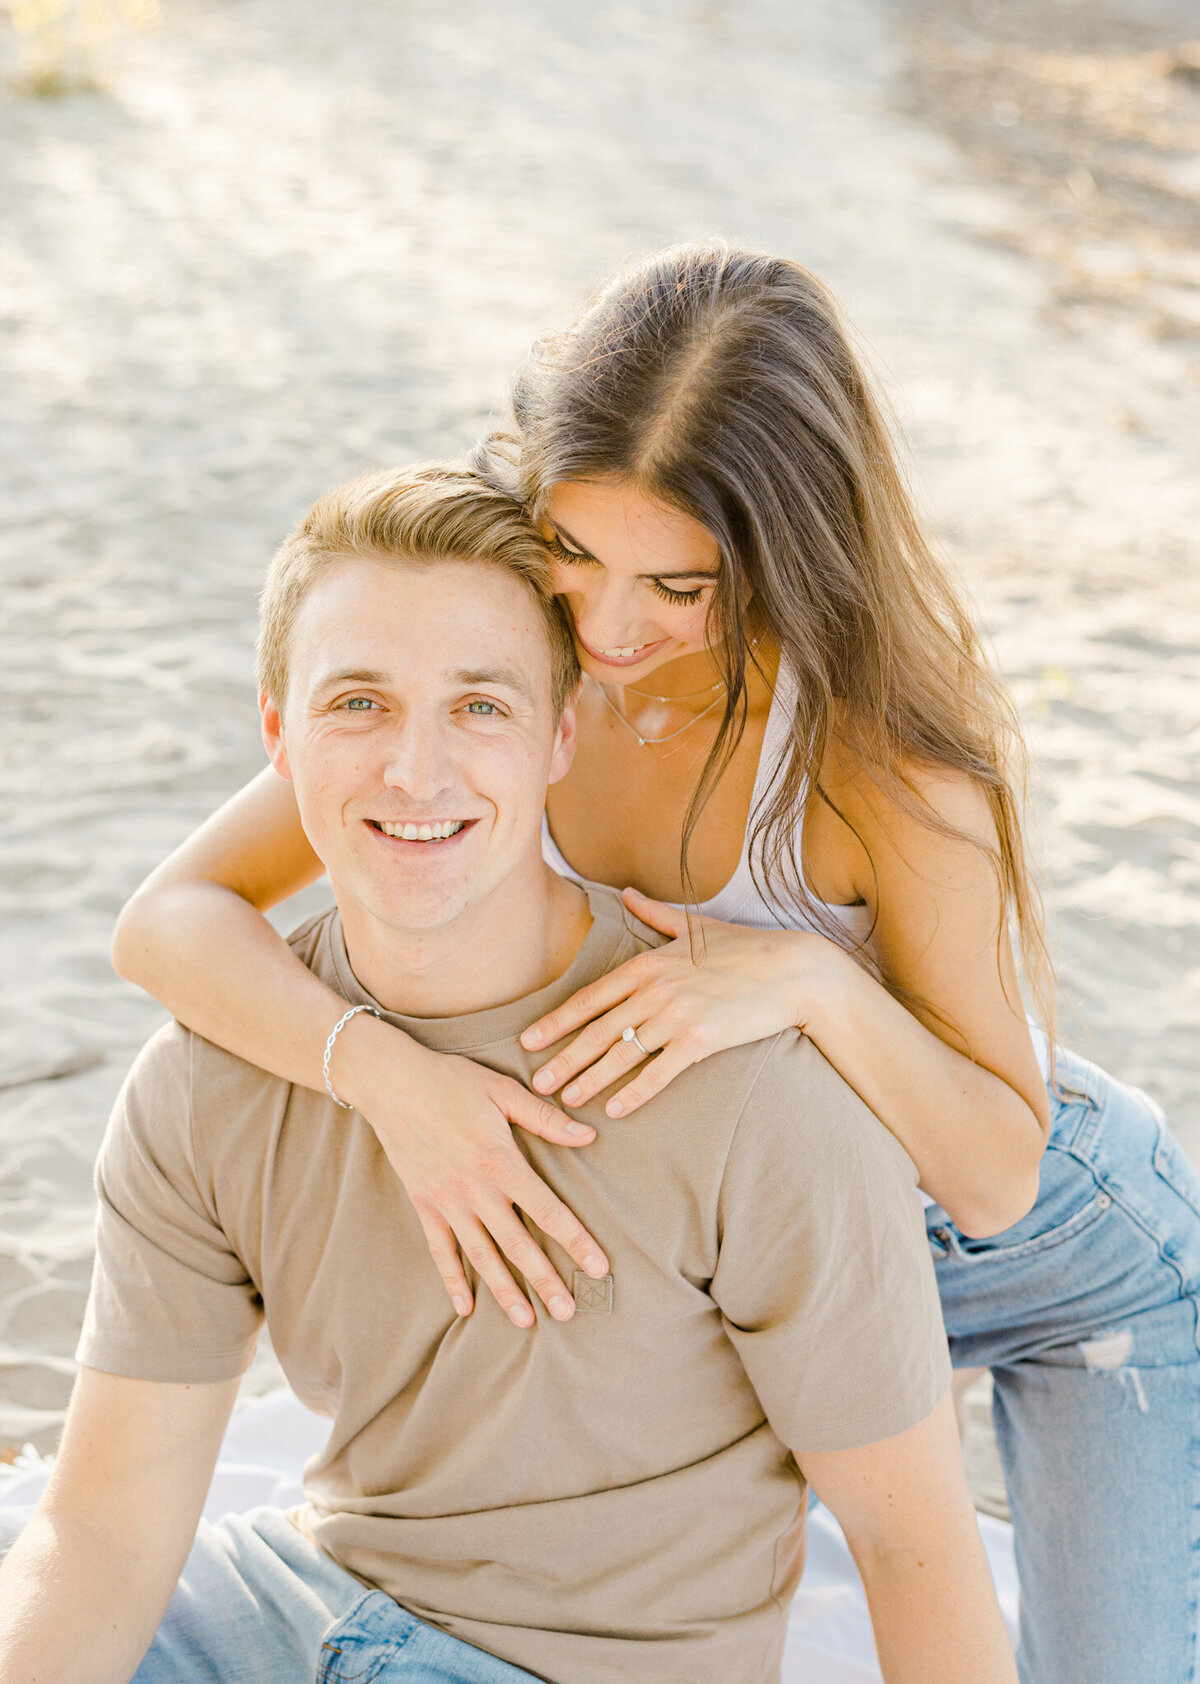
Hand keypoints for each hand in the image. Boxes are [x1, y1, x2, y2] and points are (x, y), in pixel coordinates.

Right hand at [341, 1016, 609, 1327]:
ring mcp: (446, 1201)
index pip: (547, 1210)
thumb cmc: (451, 1081)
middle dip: (545, 1280)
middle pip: (517, 1244)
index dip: (575, 1241)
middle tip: (569, 1313)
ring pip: (481, 1255)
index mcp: (500, 1161)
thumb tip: (587, 1136)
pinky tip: (466, 1307)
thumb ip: (544, 1118)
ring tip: (527, 1321)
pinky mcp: (423, 1204)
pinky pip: (439, 1249)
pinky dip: (453, 1279)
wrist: (391, 1082)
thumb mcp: (502, 1090)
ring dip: (504, 1290)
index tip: (598, 1268)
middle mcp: (474, 1189)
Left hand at [520, 886, 824, 1116]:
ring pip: (622, 1053)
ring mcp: (677, 1015)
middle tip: (536, 1082)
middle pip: (598, 1030)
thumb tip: (627, 894)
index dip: (557, 1021)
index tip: (530, 1040)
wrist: (794, 970)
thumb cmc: (746, 949)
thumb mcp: (695, 927)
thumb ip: (655, 914)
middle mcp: (656, 988)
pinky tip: (614, 1110)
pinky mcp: (701, 1040)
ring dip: (590, 1079)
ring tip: (566, 1098)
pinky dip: (634, 1093)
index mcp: (649, 963)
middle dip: (563, 1058)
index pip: (591, 997)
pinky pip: (658, 1072)